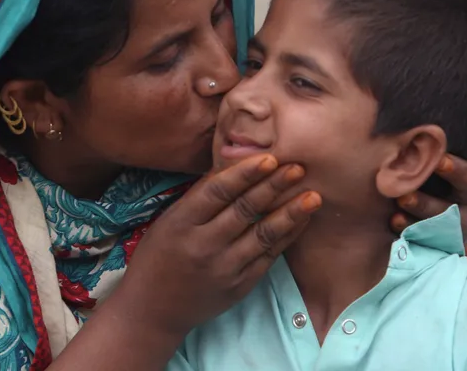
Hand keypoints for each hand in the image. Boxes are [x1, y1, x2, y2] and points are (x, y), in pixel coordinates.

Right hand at [111, 154, 319, 337]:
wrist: (153, 309)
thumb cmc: (158, 255)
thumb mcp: (169, 220)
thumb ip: (199, 197)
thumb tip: (235, 165)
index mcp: (181, 223)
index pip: (218, 192)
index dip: (245, 174)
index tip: (269, 158)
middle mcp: (203, 245)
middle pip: (244, 210)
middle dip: (274, 186)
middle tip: (298, 168)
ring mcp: (224, 268)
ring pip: (263, 235)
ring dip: (291, 213)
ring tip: (313, 196)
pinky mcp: (239, 286)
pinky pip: (269, 257)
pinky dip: (287, 237)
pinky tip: (301, 221)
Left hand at [391, 116, 466, 236]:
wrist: (386, 232)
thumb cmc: (398, 183)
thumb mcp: (407, 161)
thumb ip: (410, 143)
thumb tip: (390, 101)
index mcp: (460, 170)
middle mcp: (465, 194)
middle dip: (455, 170)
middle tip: (439, 161)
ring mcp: (456, 220)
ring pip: (447, 212)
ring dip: (425, 203)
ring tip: (403, 197)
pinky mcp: (440, 243)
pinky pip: (429, 237)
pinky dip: (409, 226)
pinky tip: (394, 219)